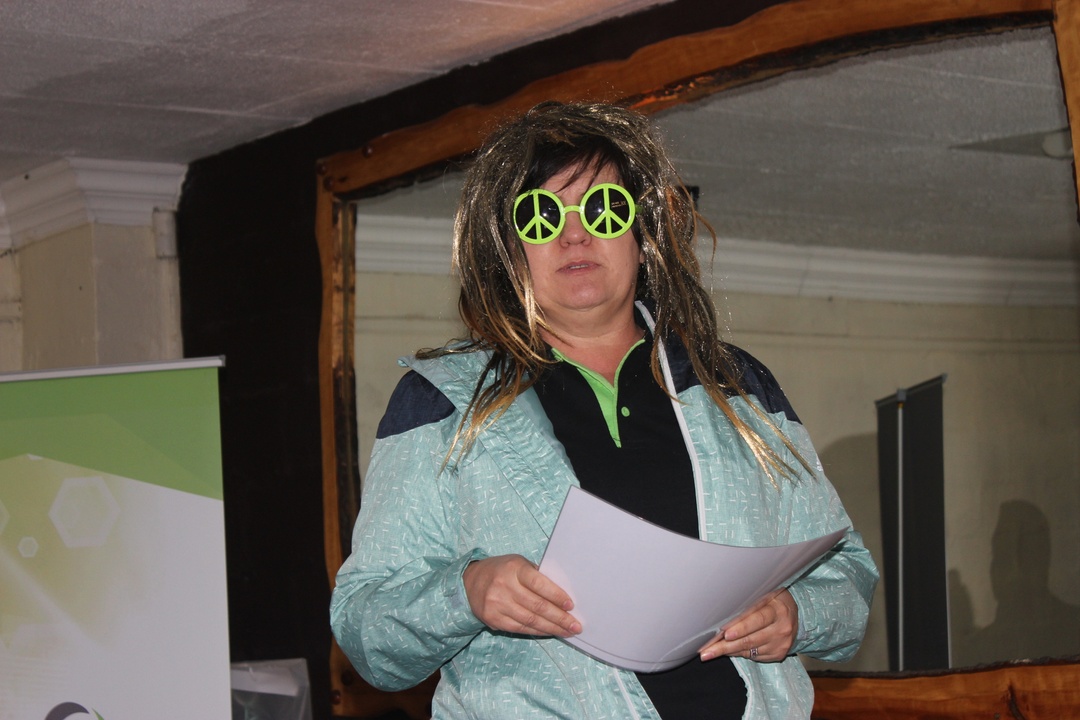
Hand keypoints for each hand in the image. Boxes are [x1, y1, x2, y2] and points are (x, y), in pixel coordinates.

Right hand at [462, 555, 581, 636]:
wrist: (470, 581)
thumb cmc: (502, 571)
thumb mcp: (519, 564)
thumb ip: (537, 576)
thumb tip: (562, 596)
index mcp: (515, 568)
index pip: (539, 584)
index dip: (557, 596)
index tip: (571, 606)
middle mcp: (504, 586)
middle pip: (537, 606)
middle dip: (559, 618)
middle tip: (576, 625)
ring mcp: (497, 604)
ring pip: (530, 620)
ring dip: (552, 628)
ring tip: (567, 631)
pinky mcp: (492, 619)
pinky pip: (520, 628)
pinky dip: (537, 631)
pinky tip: (549, 632)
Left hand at [698, 589, 798, 662]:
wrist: (796, 615)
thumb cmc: (773, 603)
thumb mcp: (763, 596)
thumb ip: (747, 606)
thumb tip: (723, 619)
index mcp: (777, 609)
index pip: (757, 619)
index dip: (740, 627)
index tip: (724, 634)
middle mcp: (781, 628)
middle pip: (750, 639)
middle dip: (725, 646)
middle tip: (707, 651)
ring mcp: (781, 643)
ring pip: (750, 650)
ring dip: (728, 651)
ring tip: (710, 653)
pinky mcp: (779, 654)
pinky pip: (755, 656)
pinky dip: (740, 653)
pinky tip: (728, 651)